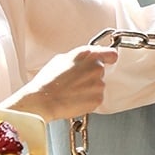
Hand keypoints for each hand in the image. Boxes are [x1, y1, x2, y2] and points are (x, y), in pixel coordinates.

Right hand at [3, 45, 118, 121]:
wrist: (44, 100)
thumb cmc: (48, 81)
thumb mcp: (60, 59)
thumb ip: (78, 57)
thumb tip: (84, 59)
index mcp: (87, 54)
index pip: (111, 54)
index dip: (109, 58)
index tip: (108, 61)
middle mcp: (96, 67)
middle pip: (100, 71)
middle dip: (91, 75)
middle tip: (76, 81)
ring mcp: (99, 84)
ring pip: (98, 85)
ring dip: (89, 88)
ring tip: (72, 91)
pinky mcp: (98, 99)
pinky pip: (96, 98)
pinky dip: (88, 100)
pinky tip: (75, 99)